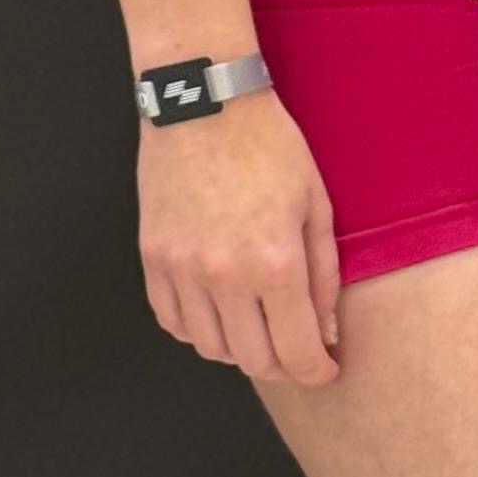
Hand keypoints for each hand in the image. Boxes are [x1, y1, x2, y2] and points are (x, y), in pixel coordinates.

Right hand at [137, 88, 341, 385]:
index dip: (316, 372)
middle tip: (296, 351)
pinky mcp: (153, 259)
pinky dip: (198, 328)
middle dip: (283, 365)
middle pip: (253, 360)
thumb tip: (324, 330)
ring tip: (258, 327)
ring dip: (240, 348)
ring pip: (210, 347)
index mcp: (275, 262)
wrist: (205, 104)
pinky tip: (219, 311)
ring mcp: (182, 270)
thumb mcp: (316, 205)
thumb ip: (323, 275)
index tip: (325, 370)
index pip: (296, 351)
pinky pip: (173, 321)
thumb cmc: (269, 147)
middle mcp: (225, 275)